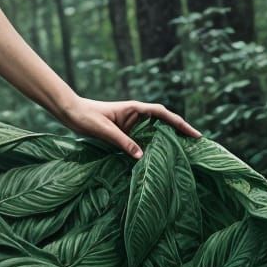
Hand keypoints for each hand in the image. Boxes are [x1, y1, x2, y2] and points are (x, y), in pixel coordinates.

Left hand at [61, 96, 200, 158]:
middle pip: (163, 123)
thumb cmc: (86, 117)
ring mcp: (131, 124)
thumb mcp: (105, 131)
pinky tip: (157, 158)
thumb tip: (141, 157)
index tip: (194, 134)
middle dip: (179, 132)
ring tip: (182, 154)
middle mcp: (136, 115)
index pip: (163, 114)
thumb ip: (123, 142)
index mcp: (134, 109)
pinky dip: (151, 148)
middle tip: (195, 147)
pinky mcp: (124, 133)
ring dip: (166, 141)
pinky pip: (142, 140)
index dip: (180, 123)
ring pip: (154, 133)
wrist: (70, 113)